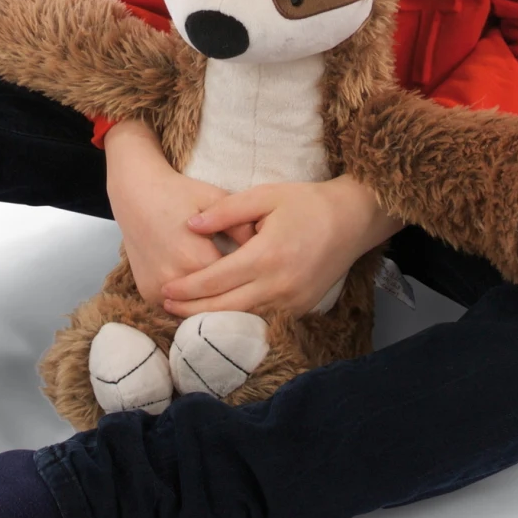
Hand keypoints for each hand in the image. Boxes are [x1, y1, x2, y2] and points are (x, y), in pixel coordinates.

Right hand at [103, 120, 253, 304]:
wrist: (136, 193)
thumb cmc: (179, 193)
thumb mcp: (214, 199)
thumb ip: (241, 225)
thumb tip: (266, 249)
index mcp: (196, 258)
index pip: (234, 283)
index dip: (250, 280)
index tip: (265, 279)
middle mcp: (175, 280)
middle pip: (217, 302)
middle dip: (236, 297)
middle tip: (256, 293)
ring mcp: (158, 290)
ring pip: (196, 309)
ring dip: (214, 306)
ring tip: (235, 297)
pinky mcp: (148, 294)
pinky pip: (177, 308)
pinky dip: (192, 304)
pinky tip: (208, 297)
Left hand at [161, 175, 399, 317]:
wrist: (352, 220)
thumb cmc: (306, 203)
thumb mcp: (264, 196)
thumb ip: (225, 211)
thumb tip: (190, 225)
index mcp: (267, 256)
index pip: (216, 280)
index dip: (187, 287)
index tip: (165, 288)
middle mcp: (279, 285)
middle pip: (225, 307)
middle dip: (191, 310)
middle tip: (165, 305)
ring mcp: (293, 301)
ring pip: (243, 320)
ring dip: (212, 320)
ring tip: (184, 314)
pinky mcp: (301, 308)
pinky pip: (263, 320)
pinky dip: (238, 321)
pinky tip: (219, 316)